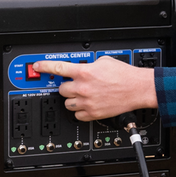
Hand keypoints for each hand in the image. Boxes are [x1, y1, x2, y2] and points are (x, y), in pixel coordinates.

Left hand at [33, 56, 157, 121]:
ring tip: (83, 96)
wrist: (138, 88)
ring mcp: (87, 102)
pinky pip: (77, 115)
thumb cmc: (124, 75)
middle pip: (62, 89)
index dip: (44, 67)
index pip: (58, 68)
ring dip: (72, 100)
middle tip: (76, 85)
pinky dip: (80, 111)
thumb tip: (80, 67)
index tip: (37, 67)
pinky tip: (88, 105)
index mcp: (84, 72)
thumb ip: (88, 65)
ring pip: (67, 104)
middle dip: (67, 87)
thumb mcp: (103, 61)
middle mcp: (83, 88)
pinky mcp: (93, 114)